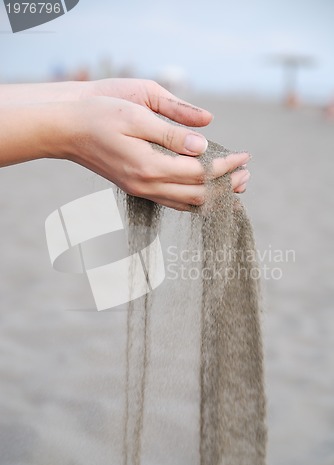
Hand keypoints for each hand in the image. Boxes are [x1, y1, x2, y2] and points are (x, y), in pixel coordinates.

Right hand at [61, 95, 249, 210]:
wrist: (67, 132)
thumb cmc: (99, 117)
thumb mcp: (136, 116)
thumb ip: (170, 134)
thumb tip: (202, 146)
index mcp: (149, 167)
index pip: (199, 173)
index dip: (226, 166)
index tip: (244, 157)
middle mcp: (147, 185)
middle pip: (197, 194)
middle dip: (225, 185)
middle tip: (246, 174)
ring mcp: (141, 190)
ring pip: (186, 203)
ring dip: (212, 195)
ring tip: (233, 185)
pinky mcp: (138, 189)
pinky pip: (173, 202)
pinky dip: (194, 198)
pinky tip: (203, 190)